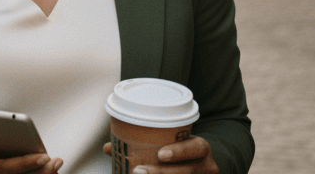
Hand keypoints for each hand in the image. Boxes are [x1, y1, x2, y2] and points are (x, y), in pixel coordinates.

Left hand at [102, 135, 216, 173]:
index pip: (196, 148)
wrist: (201, 164)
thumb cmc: (180, 150)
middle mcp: (206, 166)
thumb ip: (146, 142)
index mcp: (201, 148)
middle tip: (138, 172)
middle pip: (185, 172)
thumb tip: (108, 148)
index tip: (161, 154)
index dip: (180, 151)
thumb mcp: (171, 142)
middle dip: (160, 173)